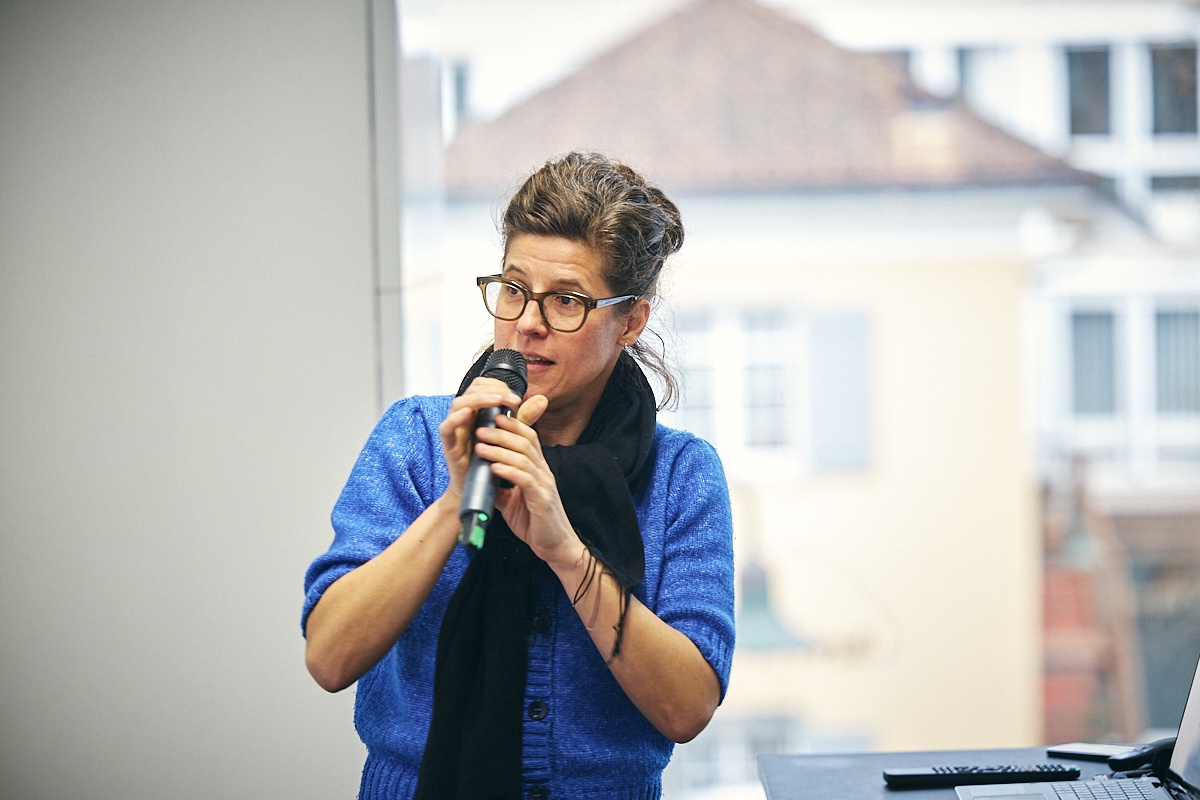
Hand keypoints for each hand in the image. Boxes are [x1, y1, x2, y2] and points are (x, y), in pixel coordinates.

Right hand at [437, 377, 524, 503]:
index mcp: (477, 412)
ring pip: (458, 403)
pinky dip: (456, 418)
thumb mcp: (510, 435)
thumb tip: (542, 399)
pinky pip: (447, 427)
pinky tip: (468, 413)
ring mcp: (455, 430)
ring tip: (496, 400)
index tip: (515, 396)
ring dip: (478, 399)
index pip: (482, 386)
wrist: (479, 489)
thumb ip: (523, 418)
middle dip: (491, 389)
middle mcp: (464, 417)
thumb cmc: (490, 461)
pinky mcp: (449, 445)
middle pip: (470, 390)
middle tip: (509, 397)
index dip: (497, 385)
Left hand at [471, 395, 584, 568]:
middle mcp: (544, 473)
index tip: (493, 417)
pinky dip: (508, 470)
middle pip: (525, 443)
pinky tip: (494, 466)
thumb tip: (482, 478)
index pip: (529, 439)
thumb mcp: (513, 502)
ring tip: (480, 445)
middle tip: (481, 428)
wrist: (555, 547)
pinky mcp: (542, 500)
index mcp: (539, 470)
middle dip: (502, 433)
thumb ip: (501, 487)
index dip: (513, 425)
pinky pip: (525, 479)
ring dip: (500, 449)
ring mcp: (545, 485)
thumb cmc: (536, 523)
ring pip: (523, 458)